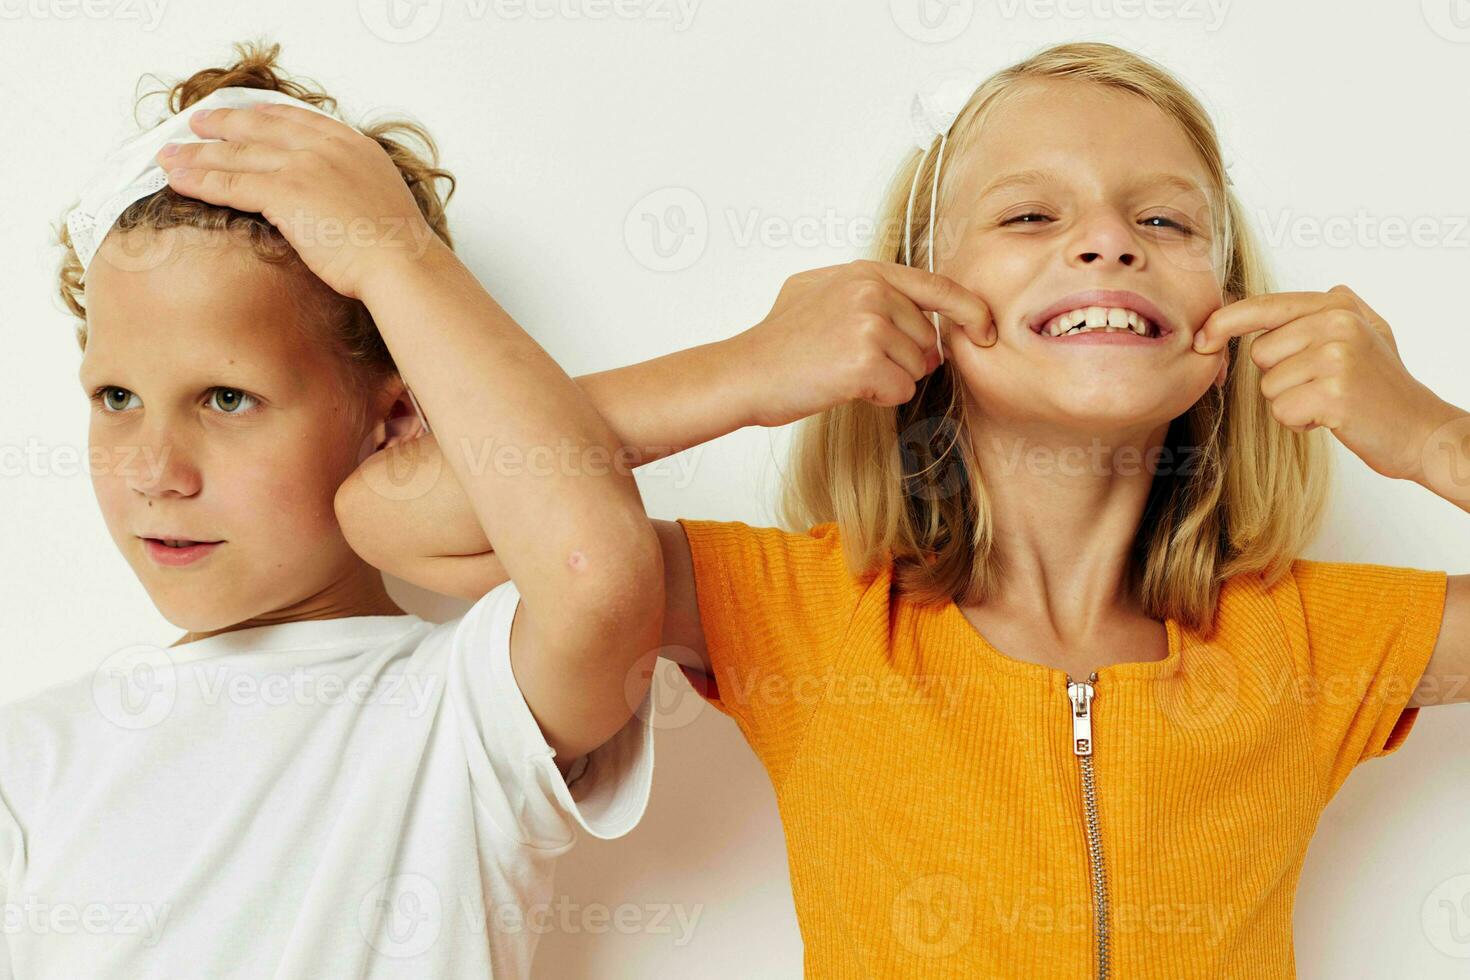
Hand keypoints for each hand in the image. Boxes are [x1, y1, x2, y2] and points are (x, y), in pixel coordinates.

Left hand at [154, 103, 441, 301]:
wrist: (401, 262)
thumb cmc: (398, 247)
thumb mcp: (382, 200)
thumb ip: (354, 187)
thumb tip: (340, 200)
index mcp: (352, 145)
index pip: (297, 119)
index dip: (263, 115)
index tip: (244, 114)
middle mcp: (325, 147)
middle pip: (259, 129)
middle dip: (222, 125)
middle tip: (197, 124)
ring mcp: (303, 167)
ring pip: (238, 155)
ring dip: (198, 154)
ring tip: (170, 155)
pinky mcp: (284, 193)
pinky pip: (232, 184)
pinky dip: (201, 181)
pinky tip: (178, 180)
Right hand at [734, 259, 993, 428]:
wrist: (745, 372)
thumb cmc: (778, 342)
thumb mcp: (819, 292)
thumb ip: (869, 292)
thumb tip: (922, 317)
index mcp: (865, 271)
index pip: (938, 287)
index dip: (970, 311)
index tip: (987, 331)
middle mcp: (872, 291)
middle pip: (929, 338)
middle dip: (905, 359)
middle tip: (854, 362)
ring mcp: (869, 324)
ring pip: (918, 367)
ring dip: (889, 380)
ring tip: (843, 371)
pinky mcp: (865, 361)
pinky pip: (901, 390)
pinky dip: (879, 397)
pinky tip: (844, 387)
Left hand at [1193, 285, 1452, 481]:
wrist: (1421, 430)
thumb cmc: (1381, 387)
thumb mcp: (1362, 333)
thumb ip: (1321, 314)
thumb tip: (1273, 305)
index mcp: (1339, 304)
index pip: (1264, 306)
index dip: (1224, 322)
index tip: (1201, 339)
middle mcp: (1338, 322)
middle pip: (1260, 353)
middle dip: (1280, 377)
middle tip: (1323, 385)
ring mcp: (1338, 355)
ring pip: (1268, 385)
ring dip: (1291, 402)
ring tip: (1331, 401)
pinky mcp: (1334, 392)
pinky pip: (1281, 410)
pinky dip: (1299, 422)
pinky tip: (1332, 418)